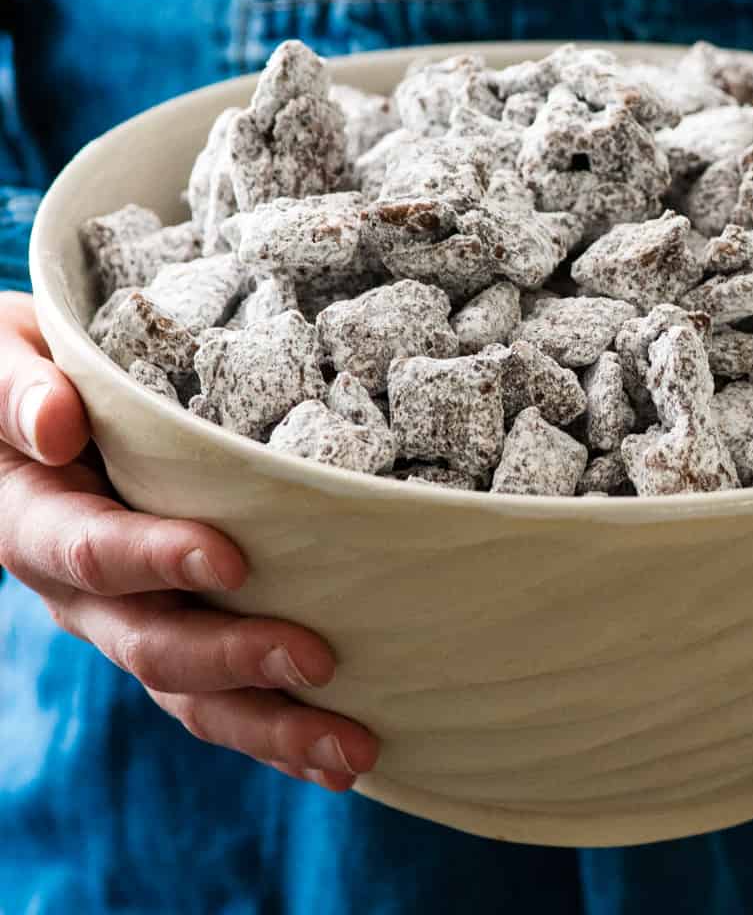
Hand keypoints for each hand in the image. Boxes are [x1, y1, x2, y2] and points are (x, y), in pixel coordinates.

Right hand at [0, 293, 378, 789]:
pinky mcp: (175, 631)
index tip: (230, 560)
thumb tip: (56, 425)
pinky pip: (219, 696)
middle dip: (233, 659)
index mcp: (36, 521)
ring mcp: (130, 620)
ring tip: (353, 751)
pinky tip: (341, 757)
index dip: (155, 560)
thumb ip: (18, 391)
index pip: (91, 551)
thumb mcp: (5, 359)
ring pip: (191, 693)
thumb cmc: (34, 370)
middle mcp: (83, 591)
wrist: (42, 408)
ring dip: (271, 727)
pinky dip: (277, 730)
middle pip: (150, 644)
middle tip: (318, 659)